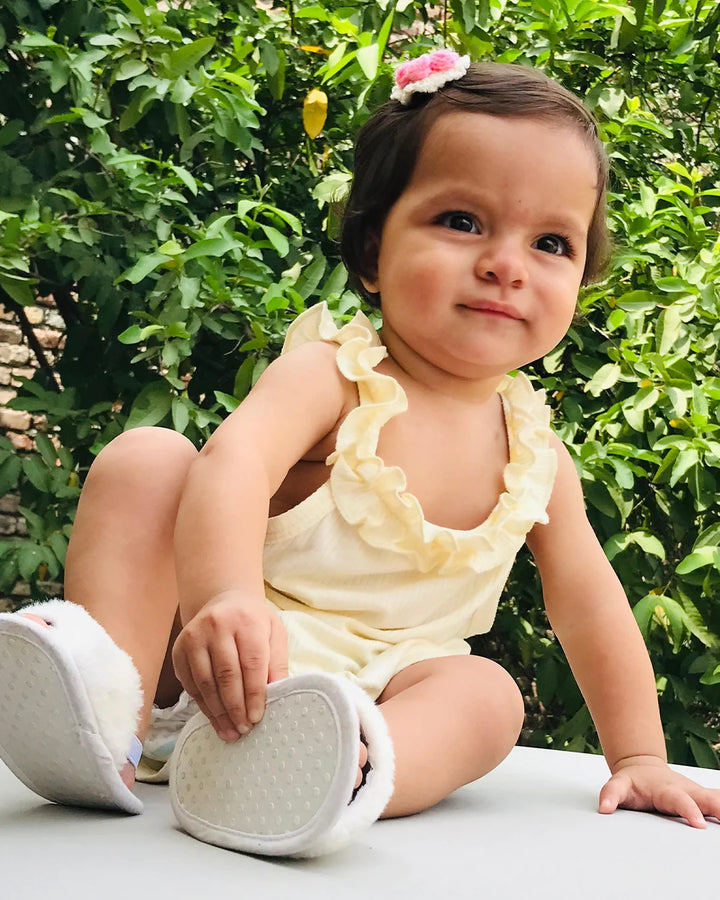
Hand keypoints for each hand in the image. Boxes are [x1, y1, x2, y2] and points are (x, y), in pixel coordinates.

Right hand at [172, 590, 287, 740]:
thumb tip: (276, 695)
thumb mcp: (274, 633)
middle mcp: (217, 626)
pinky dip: (203, 706)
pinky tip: (215, 719)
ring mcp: (194, 637)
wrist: (223, 601)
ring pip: (205, 682)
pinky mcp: (179, 650)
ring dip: (218, 712)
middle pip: (226, 674)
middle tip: (243, 730)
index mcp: (246, 621)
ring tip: (230, 732)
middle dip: (235, 707)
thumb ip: (277, 662)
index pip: (251, 663)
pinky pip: (191, 684)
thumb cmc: (253, 621)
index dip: (254, 693)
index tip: (257, 717)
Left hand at [599, 755, 719, 827]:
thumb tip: (604, 808)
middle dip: (719, 808)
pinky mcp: (702, 799)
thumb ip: (610, 794)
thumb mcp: (618, 785)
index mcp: (667, 789)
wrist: (641, 766)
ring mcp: (696, 793)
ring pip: (717, 799)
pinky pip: (719, 802)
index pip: (680, 801)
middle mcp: (686, 790)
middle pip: (707, 798)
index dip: (689, 810)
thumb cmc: (633, 780)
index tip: (698, 822)